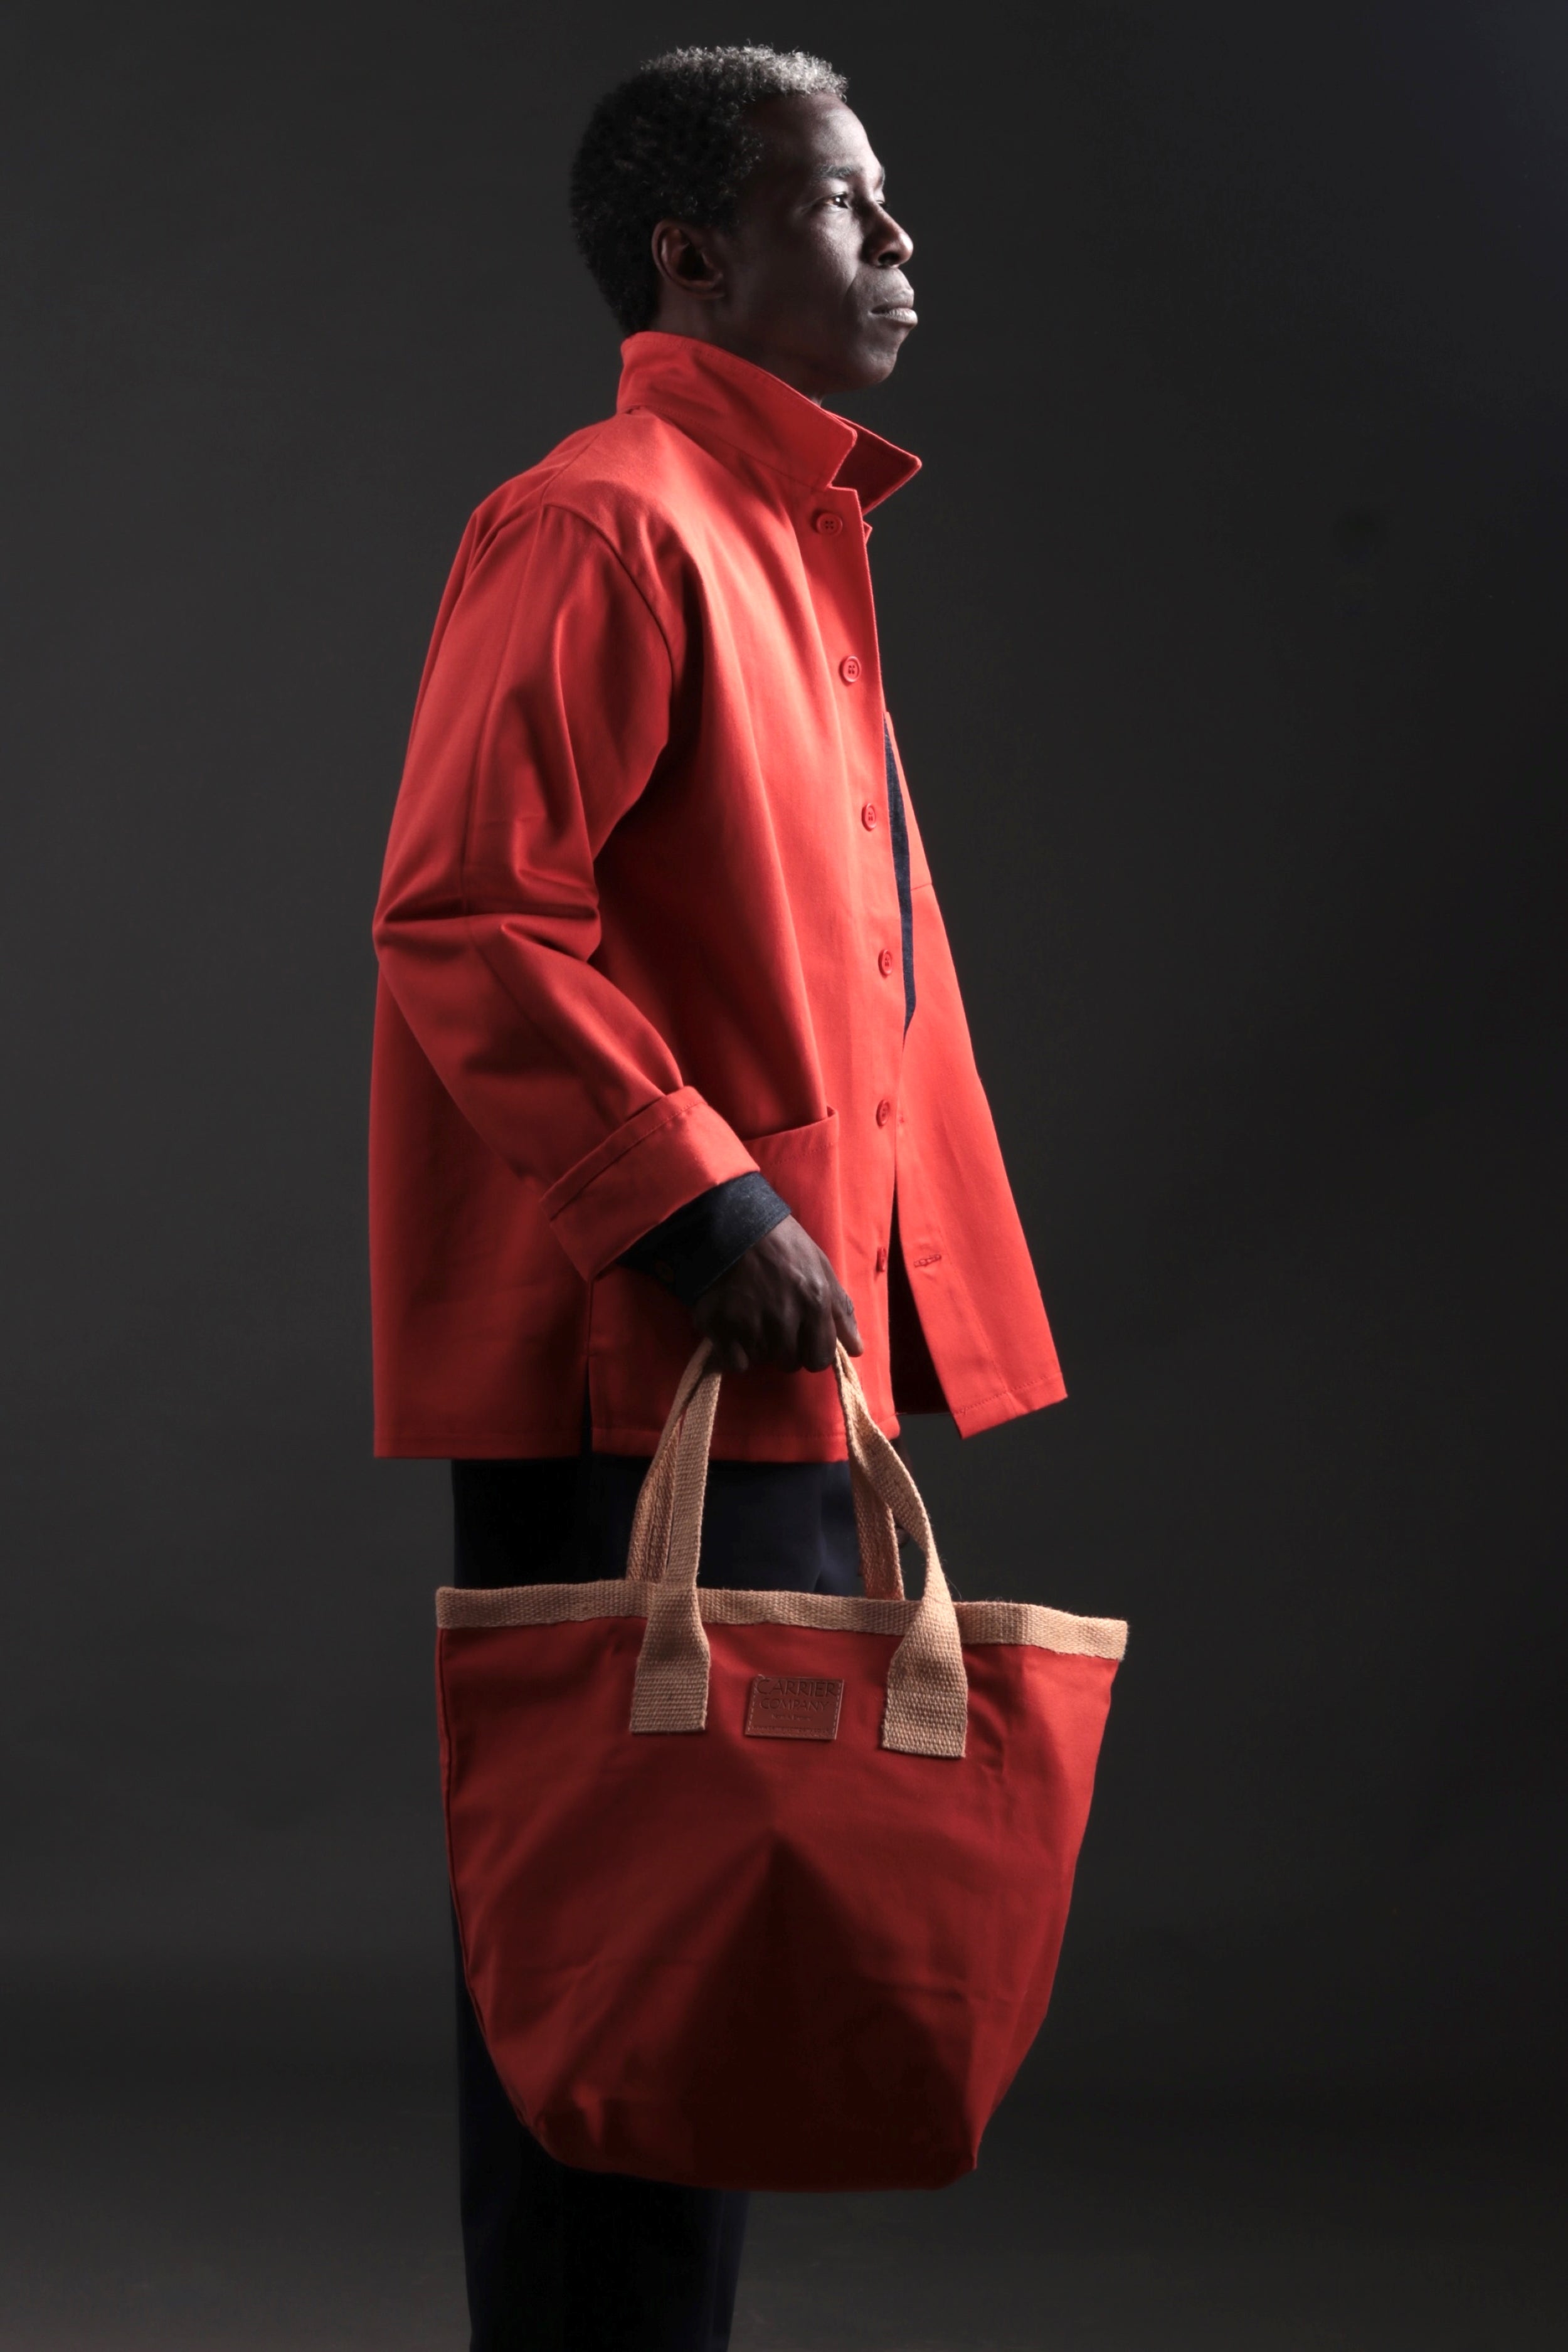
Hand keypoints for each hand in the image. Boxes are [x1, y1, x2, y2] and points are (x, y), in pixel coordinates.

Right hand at [692, 1215, 862, 1373]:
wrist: (734, 1222)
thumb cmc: (783, 1243)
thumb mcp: (821, 1268)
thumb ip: (840, 1310)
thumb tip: (857, 1349)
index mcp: (814, 1304)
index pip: (819, 1359)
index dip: (812, 1351)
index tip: (802, 1337)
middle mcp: (784, 1318)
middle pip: (790, 1362)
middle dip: (785, 1348)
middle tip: (774, 1322)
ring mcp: (750, 1324)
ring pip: (762, 1359)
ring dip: (759, 1345)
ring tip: (752, 1316)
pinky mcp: (720, 1326)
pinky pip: (734, 1362)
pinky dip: (733, 1352)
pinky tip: (733, 1328)